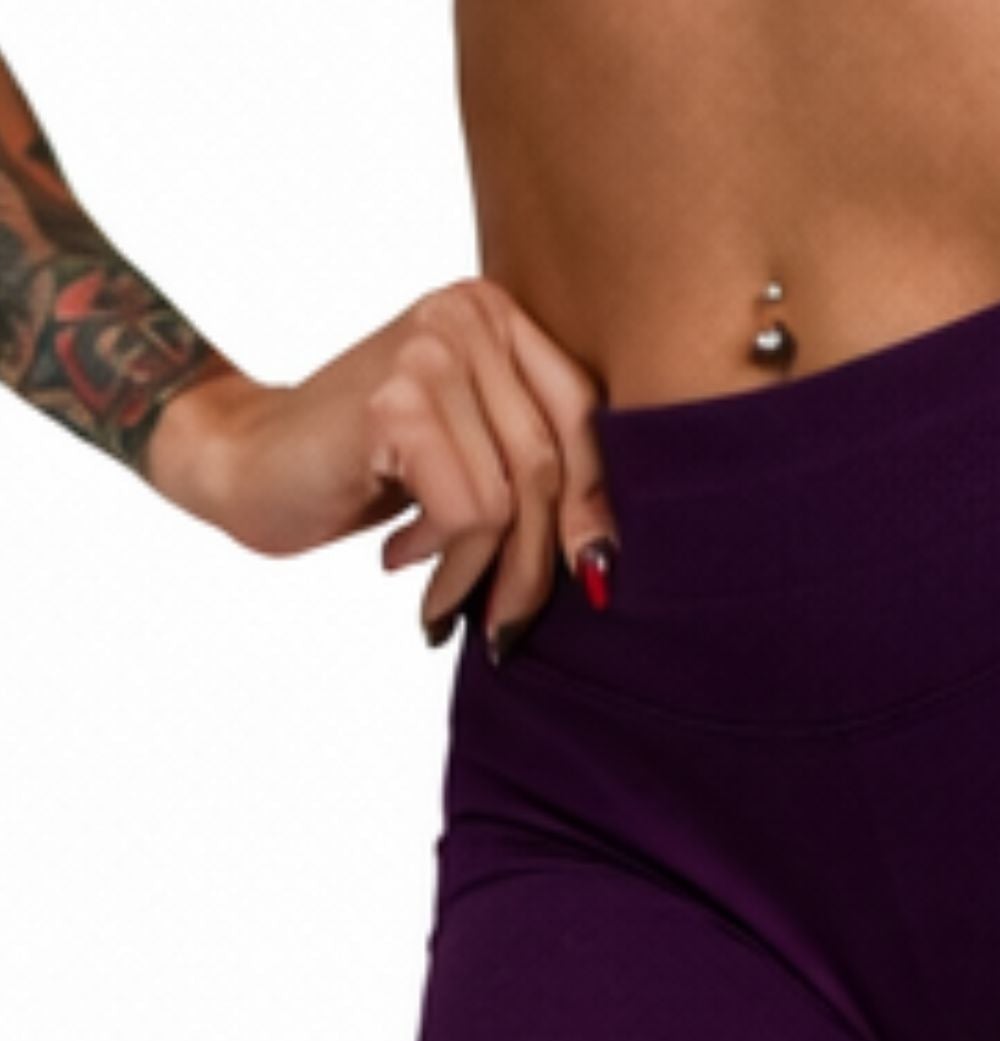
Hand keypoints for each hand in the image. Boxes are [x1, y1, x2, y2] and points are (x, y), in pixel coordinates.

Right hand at [184, 278, 618, 643]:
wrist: (244, 460)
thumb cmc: (366, 467)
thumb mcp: (467, 454)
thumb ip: (535, 469)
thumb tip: (610, 562)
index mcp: (496, 314)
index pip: (582, 418)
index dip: (597, 505)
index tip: (594, 577)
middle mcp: (468, 315)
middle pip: (549, 464)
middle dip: (537, 561)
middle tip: (509, 622)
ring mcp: (430, 351)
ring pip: (510, 498)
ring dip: (480, 572)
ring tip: (443, 596)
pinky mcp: (396, 403)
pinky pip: (468, 514)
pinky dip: (444, 562)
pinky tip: (401, 559)